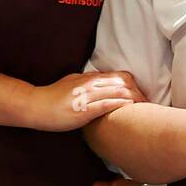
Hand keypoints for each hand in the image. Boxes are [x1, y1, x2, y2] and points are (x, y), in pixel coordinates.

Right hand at [28, 71, 144, 131]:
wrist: (36, 106)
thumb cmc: (52, 97)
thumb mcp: (72, 83)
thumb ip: (87, 82)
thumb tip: (101, 82)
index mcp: (89, 78)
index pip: (118, 76)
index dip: (133, 84)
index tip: (141, 94)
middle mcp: (90, 84)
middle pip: (121, 83)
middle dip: (137, 92)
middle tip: (148, 102)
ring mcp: (86, 96)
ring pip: (116, 92)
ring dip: (133, 99)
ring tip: (145, 107)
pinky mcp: (83, 109)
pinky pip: (105, 105)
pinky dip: (119, 104)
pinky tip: (128, 107)